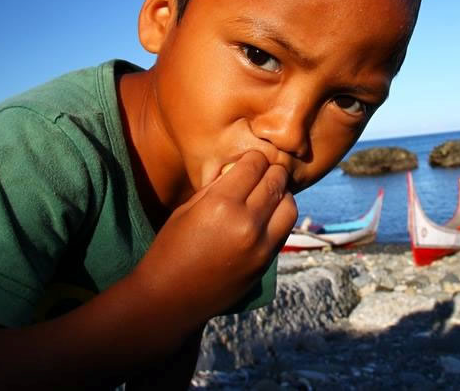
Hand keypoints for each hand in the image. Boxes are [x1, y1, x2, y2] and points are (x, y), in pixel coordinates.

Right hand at [131, 150, 296, 330]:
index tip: (249, 161)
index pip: (254, 165)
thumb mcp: (187, 209)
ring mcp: (260, 245)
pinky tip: (267, 216)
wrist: (170, 300)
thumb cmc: (170, 249)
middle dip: (271, 171)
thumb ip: (218, 187)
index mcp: (221, 204)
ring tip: (269, 194)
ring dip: (282, 195)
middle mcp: (246, 223)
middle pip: (276, 181)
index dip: (253, 159)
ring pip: (289, 206)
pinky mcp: (266, 262)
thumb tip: (241, 170)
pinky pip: (284, 230)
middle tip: (264, 171)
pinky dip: (280, 218)